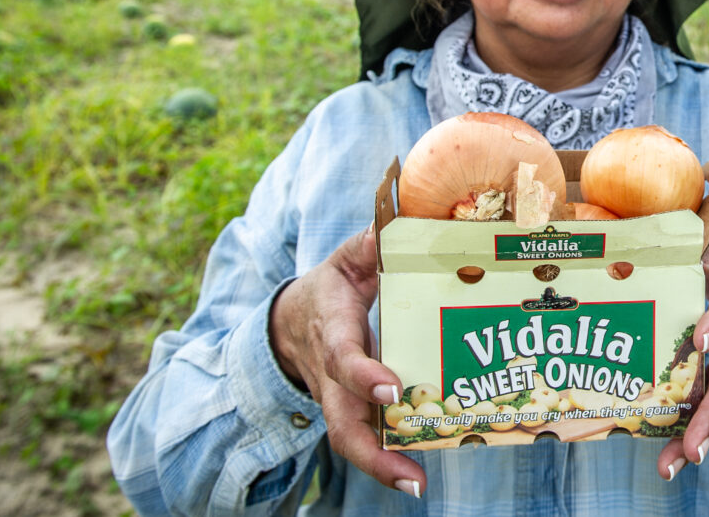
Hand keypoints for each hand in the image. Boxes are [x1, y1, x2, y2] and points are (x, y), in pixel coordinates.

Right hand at [270, 226, 424, 497]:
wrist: (289, 323)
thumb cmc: (331, 289)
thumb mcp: (346, 259)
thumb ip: (370, 244)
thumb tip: (390, 225)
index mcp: (331, 329)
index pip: (342, 357)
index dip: (363, 375)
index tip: (390, 389)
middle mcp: (330, 374)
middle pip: (342, 422)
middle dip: (373, 452)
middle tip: (411, 474)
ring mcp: (337, 399)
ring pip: (350, 440)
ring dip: (382, 467)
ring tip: (418, 484)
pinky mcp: (350, 412)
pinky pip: (365, 439)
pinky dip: (389, 459)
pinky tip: (419, 472)